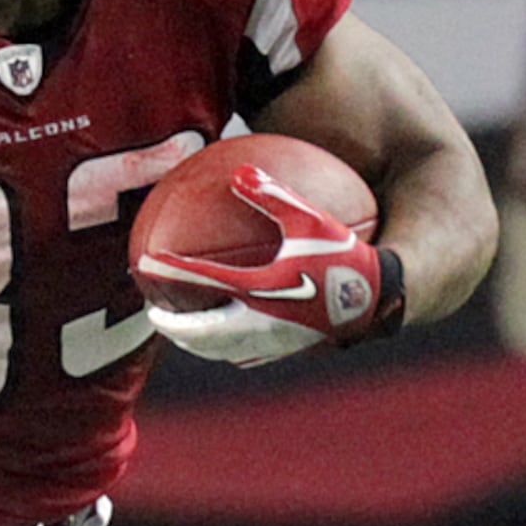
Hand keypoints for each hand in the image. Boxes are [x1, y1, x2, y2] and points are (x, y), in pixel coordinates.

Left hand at [136, 167, 397, 365]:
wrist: (382, 298)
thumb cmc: (348, 254)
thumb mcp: (311, 219)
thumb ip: (274, 195)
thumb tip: (240, 172)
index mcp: (257, 289)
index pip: (201, 281)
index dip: (169, 271)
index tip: (144, 264)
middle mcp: (259, 323)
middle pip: (201, 331)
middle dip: (173, 325)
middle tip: (153, 313)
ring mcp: (274, 342)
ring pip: (222, 350)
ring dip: (197, 343)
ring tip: (182, 332)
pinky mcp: (290, 350)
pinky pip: (248, 354)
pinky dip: (228, 347)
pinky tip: (230, 337)